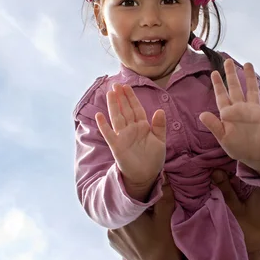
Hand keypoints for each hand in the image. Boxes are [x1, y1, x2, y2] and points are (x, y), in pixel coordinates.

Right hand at [95, 84, 165, 200]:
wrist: (146, 175)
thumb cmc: (153, 158)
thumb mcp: (160, 141)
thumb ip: (160, 126)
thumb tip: (160, 110)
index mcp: (142, 126)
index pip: (136, 108)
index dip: (131, 97)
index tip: (127, 86)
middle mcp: (131, 129)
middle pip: (125, 110)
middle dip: (121, 97)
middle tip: (116, 84)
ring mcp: (123, 136)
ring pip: (117, 117)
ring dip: (113, 106)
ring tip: (109, 93)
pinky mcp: (117, 146)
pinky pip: (109, 134)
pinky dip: (104, 125)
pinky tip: (99, 116)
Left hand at [107, 181, 181, 259]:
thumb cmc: (162, 245)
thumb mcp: (165, 217)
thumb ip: (163, 195)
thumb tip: (164, 175)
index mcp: (123, 215)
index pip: (128, 193)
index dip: (138, 187)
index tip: (147, 185)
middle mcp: (113, 224)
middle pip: (124, 204)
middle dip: (135, 200)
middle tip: (148, 201)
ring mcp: (111, 234)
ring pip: (121, 214)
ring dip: (131, 212)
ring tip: (145, 215)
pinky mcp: (113, 241)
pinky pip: (120, 225)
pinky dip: (128, 223)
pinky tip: (139, 226)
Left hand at [200, 59, 259, 176]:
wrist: (256, 156)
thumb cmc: (237, 147)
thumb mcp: (223, 138)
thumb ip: (214, 126)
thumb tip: (201, 115)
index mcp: (229, 113)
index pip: (222, 95)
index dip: (218, 84)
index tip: (213, 72)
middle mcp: (241, 108)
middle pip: (235, 88)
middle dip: (231, 74)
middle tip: (227, 61)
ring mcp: (254, 110)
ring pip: (252, 90)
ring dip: (250, 77)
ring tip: (248, 64)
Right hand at [212, 170, 259, 259]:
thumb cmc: (247, 232)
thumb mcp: (233, 209)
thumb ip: (226, 189)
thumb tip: (217, 171)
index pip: (251, 177)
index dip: (241, 180)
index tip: (233, 186)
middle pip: (259, 188)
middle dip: (250, 193)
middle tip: (240, 201)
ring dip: (259, 202)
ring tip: (250, 212)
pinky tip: (258, 219)